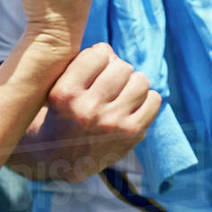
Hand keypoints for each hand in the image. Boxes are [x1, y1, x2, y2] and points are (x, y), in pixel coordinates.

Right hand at [31, 43, 160, 180]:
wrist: (60, 159)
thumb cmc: (61, 114)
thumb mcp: (57, 88)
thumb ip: (80, 65)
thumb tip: (111, 52)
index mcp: (65, 94)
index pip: (97, 54)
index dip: (97, 58)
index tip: (92, 70)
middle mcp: (88, 109)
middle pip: (122, 67)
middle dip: (116, 71)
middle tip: (107, 84)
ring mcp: (112, 123)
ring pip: (140, 81)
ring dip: (132, 84)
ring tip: (120, 94)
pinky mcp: (131, 134)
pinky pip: (154, 100)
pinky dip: (145, 99)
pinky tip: (130, 106)